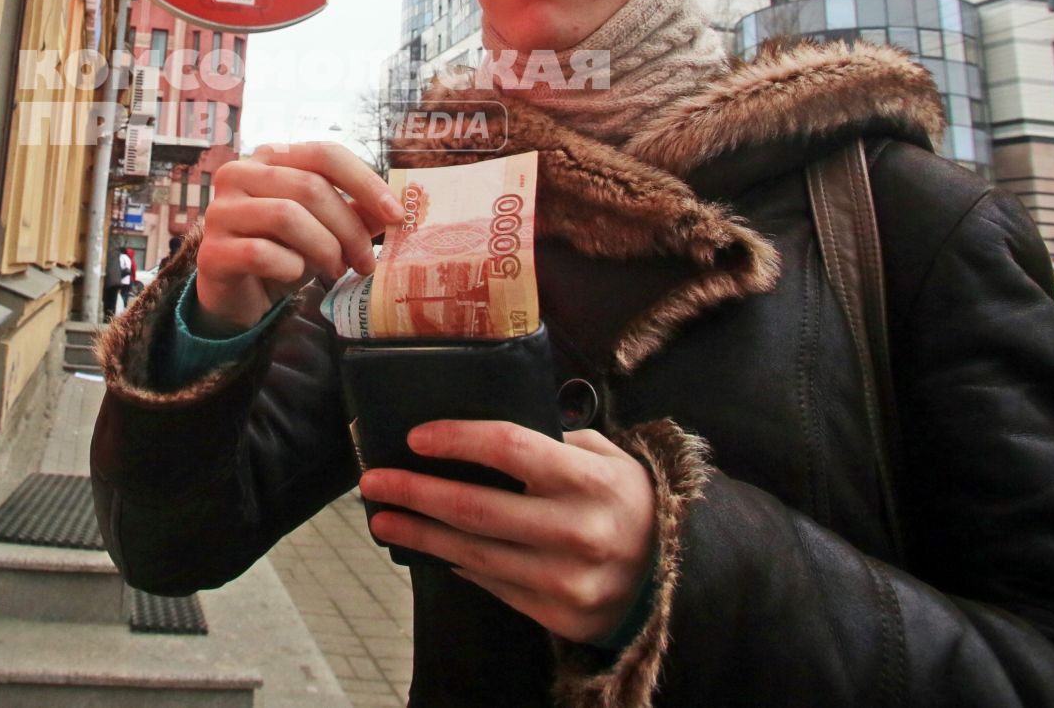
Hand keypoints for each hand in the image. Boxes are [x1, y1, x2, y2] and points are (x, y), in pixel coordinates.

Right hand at [194, 142, 399, 333]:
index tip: (395, 214)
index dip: (365, 181)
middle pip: (310, 187)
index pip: (324, 153)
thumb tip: (395, 209)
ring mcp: (220, 211)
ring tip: (336, 269)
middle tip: (365, 261)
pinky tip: (294, 274)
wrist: (238, 296)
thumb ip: (355, 212)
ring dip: (324, 248)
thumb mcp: (325, 229)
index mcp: (270, 158)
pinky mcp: (212, 250)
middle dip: (348, 228)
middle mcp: (239, 174)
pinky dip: (290, 267)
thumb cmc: (284, 252)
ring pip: (286, 216)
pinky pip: (261, 252)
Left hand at [359, 421, 656, 644]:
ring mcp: (567, 580)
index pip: (510, 448)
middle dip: (415, 492)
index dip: (458, 439)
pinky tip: (432, 546)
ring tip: (383, 518)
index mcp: (590, 480)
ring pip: (473, 553)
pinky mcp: (559, 616)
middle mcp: (578, 531)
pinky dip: (458, 563)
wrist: (679, 573)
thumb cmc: (629, 501)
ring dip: (419, 534)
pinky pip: (493, 584)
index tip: (416, 437)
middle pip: (475, 508)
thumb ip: (553, 442)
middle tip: (374, 481)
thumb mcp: (607, 457)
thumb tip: (479, 437)